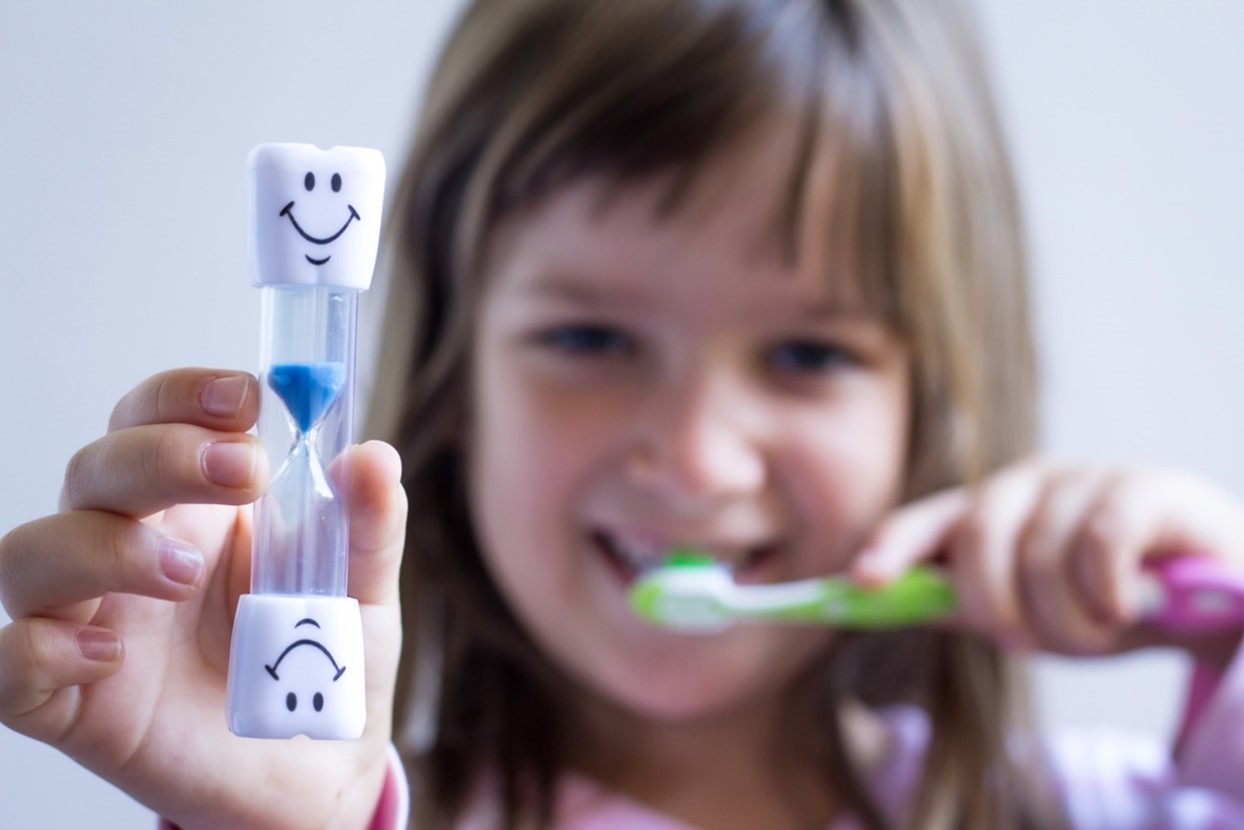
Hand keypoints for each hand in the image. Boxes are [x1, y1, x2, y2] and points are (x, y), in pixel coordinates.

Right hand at [0, 368, 406, 829]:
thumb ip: (367, 528)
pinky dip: (40, 649)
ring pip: (32, 553)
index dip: (184, 395)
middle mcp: (131, 550)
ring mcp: (94, 621)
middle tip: (245, 473)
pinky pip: (10, 664)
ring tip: (185, 574)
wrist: (317, 769)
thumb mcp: (362, 593)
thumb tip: (374, 458)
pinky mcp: (72, 702)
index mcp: (198, 507)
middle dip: (161, 455)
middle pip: (96, 468)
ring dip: (103, 547)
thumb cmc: (322, 665)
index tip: (246, 397)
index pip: (157, 420)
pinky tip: (110, 653)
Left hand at [853, 460, 1243, 661]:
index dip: (893, 547)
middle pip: (978, 537)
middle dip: (997, 606)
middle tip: (1025, 642)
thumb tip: (893, 603)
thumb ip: (969, 604)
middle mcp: (1030, 482)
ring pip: (1040, 552)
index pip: (928, 521)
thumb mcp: (1032, 613)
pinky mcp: (1148, 486)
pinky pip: (1100, 539)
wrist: (1214, 601)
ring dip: (1065, 618)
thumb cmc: (1110, 603)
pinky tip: (1124, 608)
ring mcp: (1088, 478)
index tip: (864, 583)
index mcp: (992, 510)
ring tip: (1098, 633)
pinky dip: (1106, 589)